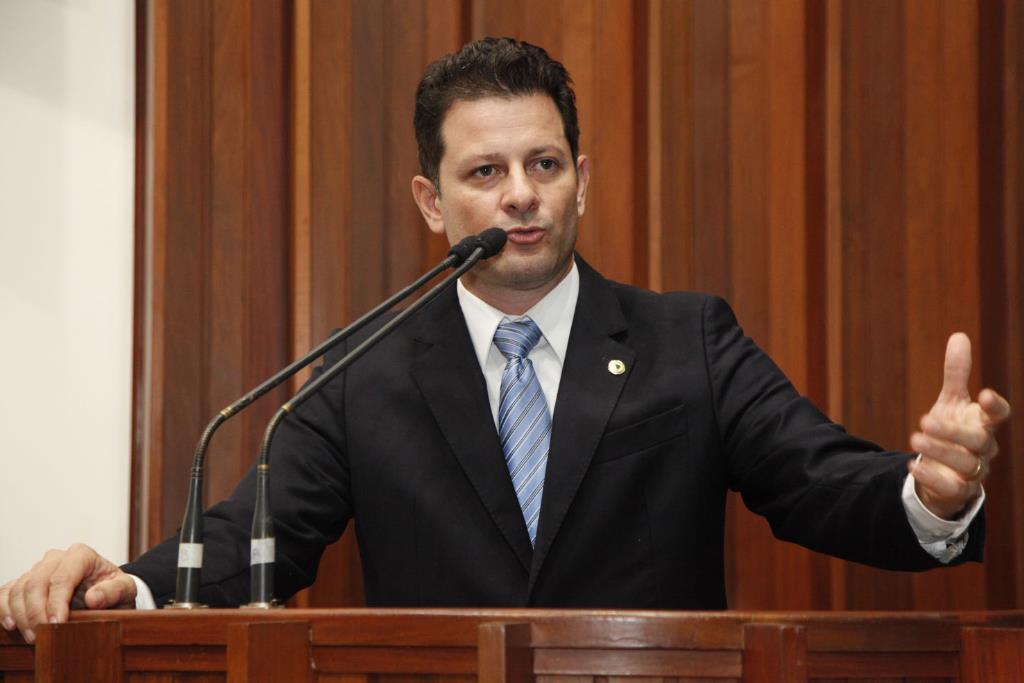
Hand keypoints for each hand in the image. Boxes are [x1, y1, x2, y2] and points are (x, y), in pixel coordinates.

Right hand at [0, 544, 136, 643]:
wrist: (106, 590)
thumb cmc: (115, 589)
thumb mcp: (125, 589)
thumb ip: (113, 591)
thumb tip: (93, 598)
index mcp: (81, 555)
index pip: (61, 578)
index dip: (55, 603)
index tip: (56, 624)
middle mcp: (56, 557)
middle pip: (36, 583)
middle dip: (35, 612)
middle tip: (41, 635)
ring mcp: (39, 568)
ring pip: (19, 588)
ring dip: (21, 615)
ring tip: (32, 636)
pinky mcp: (26, 581)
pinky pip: (7, 592)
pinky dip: (5, 609)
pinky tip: (11, 625)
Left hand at [909, 333, 1011, 519]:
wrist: (945, 472)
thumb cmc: (953, 431)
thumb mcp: (952, 402)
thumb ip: (957, 374)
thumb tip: (959, 336)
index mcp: (984, 425)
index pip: (999, 416)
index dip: (995, 406)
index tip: (983, 394)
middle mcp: (984, 449)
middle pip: (977, 441)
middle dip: (953, 431)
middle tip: (925, 420)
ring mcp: (973, 473)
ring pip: (965, 464)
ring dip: (940, 452)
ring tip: (914, 439)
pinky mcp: (957, 491)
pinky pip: (949, 487)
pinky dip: (931, 478)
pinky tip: (912, 466)